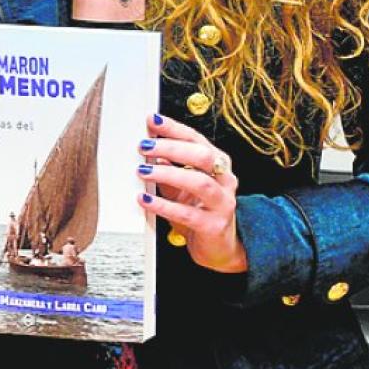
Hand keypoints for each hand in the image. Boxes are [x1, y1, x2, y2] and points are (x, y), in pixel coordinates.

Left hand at [137, 113, 247, 272]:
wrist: (219, 247)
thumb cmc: (200, 212)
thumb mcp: (181, 188)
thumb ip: (168, 169)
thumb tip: (149, 150)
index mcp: (219, 165)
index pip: (197, 140)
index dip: (174, 129)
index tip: (152, 121)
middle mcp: (225, 181)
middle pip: (203, 156)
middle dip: (172, 148)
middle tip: (144, 146)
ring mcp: (222, 203)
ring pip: (199, 183)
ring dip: (168, 174)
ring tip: (143, 171)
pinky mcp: (214, 226)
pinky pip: (188, 214)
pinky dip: (164, 205)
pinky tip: (146, 200)